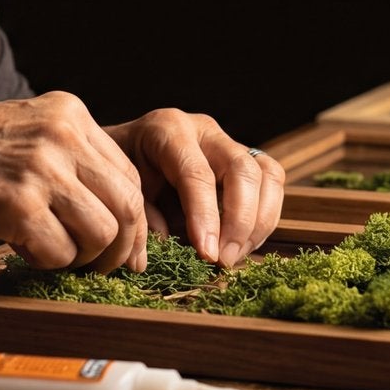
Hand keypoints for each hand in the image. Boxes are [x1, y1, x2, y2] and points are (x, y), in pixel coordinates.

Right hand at [0, 92, 147, 271]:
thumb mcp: (22, 131)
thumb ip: (68, 156)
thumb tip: (117, 212)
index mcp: (68, 112)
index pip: (128, 173)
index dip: (132, 220)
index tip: (123, 247)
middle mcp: (61, 135)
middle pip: (128, 205)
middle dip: (120, 247)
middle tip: (102, 267)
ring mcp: (41, 169)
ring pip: (102, 233)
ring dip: (83, 258)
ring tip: (55, 256)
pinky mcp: (18, 205)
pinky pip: (60, 253)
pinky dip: (47, 263)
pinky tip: (22, 249)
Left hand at [102, 109, 283, 267]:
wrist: (121, 157)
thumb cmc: (119, 175)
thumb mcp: (119, 191)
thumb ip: (138, 218)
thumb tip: (153, 255)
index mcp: (168, 129)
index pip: (196, 173)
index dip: (205, 216)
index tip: (207, 253)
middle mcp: (204, 130)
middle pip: (241, 170)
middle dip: (239, 221)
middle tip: (223, 260)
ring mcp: (228, 143)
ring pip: (267, 175)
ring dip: (258, 223)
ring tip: (233, 257)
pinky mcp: (245, 160)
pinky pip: (271, 185)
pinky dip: (264, 220)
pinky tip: (241, 246)